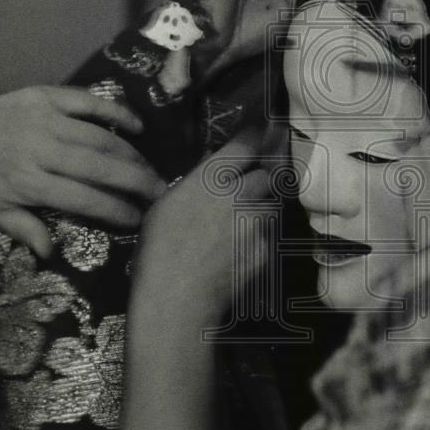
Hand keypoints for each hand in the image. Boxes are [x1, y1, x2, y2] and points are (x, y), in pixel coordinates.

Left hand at [0, 86, 164, 256]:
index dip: (115, 210)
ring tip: (150, 168)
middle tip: (160, 192)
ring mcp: (45, 119)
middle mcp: (40, 150)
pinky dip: (116, 112)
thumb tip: (52, 252)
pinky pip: (89, 102)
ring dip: (131, 153)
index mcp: (27, 182)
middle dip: (136, 181)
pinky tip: (138, 126)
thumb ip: (25, 229)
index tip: (138, 218)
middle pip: (99, 167)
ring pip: (100, 137)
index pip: (82, 199)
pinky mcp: (46, 96)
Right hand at [131, 131, 271, 314]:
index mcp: (213, 176)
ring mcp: (259, 222)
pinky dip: (260, 239)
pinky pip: (270, 236)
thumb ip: (197, 182)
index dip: (259, 135)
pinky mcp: (268, 249)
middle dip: (262, 180)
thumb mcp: (166, 204)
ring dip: (262, 210)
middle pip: (268, 174)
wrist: (176, 298)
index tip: (265, 131)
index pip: (249, 142)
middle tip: (249, 190)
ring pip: (271, 206)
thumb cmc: (158, 250)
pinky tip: (240, 252)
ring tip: (241, 226)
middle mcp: (242, 192)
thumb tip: (213, 170)